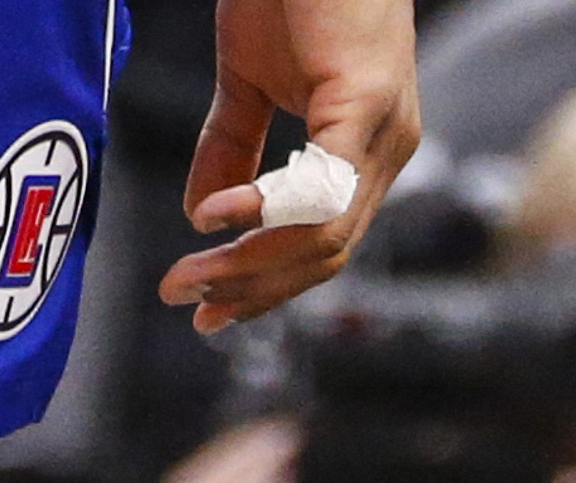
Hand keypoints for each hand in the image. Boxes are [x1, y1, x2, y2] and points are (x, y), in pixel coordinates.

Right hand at [160, 0, 422, 333]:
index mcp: (365, 151)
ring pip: (325, 236)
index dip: (264, 285)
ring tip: (190, 271)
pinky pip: (320, 186)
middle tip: (188, 302)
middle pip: (325, 256)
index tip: (208, 310)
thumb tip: (202, 217)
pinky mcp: (367, 101)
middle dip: (251, 290)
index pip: (322, 245)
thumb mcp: (248, 77)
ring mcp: (384, 130)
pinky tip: (218, 218)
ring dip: (249, 262)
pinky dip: (265, 210)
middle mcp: (387, 151)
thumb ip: (231, 147)